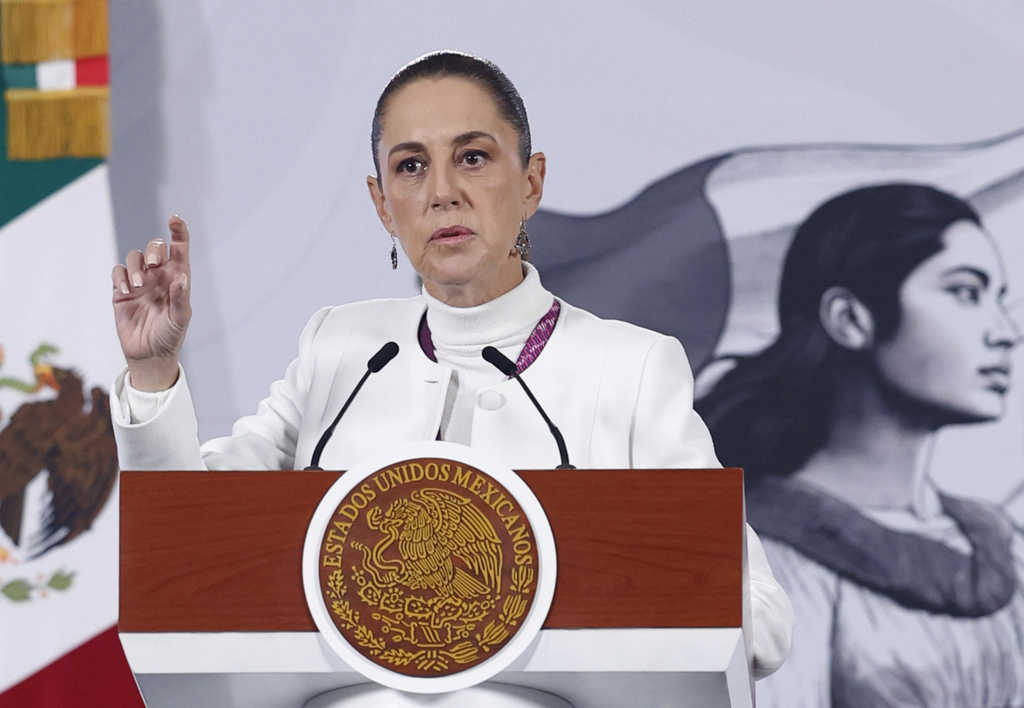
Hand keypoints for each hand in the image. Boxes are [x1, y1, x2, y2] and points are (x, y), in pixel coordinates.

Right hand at [111, 215, 191, 390]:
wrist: (149, 355)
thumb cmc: (170, 336)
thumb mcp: (180, 318)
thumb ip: (181, 298)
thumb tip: (181, 278)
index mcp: (178, 278)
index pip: (179, 249)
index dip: (178, 231)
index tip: (175, 218)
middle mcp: (159, 276)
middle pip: (155, 247)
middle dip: (155, 249)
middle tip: (156, 265)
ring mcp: (140, 282)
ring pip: (135, 257)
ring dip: (136, 266)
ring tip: (138, 287)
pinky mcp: (122, 292)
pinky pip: (118, 272)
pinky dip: (121, 277)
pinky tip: (126, 291)